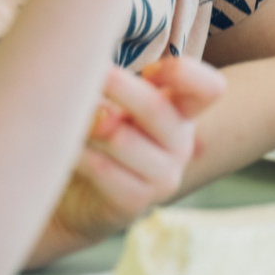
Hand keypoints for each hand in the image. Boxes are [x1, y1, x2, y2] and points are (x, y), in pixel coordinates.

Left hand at [51, 58, 226, 245]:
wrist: (78, 197)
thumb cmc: (99, 138)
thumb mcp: (113, 102)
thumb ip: (114, 87)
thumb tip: (96, 73)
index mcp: (181, 112)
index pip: (208, 89)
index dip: (182, 73)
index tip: (147, 72)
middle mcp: (180, 144)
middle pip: (156, 108)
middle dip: (118, 88)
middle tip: (90, 77)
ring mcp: (162, 177)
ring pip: (120, 138)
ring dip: (87, 125)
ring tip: (68, 121)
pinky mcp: (135, 202)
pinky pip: (101, 168)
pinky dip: (77, 153)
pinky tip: (65, 148)